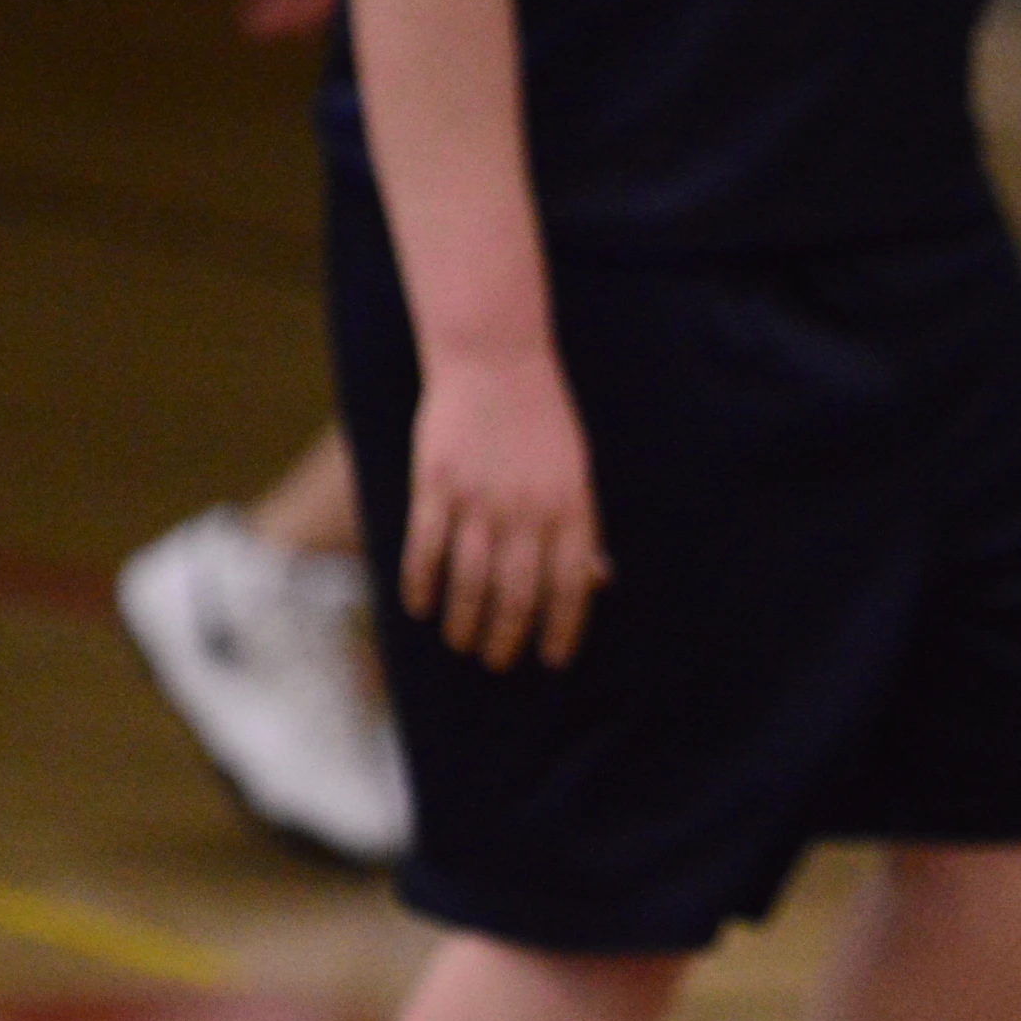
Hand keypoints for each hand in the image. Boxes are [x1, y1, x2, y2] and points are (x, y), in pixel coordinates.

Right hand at [401, 350, 610, 671]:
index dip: (562, 630)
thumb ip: (583, 527)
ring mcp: (479, 499)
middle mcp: (527, 511)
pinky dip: (423, 585)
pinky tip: (420, 608)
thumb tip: (599, 581)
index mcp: (571, 508)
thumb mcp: (578, 472)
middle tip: (498, 661)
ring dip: (466, 622)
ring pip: (471, 581)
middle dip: (508, 638)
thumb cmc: (542, 420)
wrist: (494, 359)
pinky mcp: (436, 485)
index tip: (551, 660)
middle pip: (518, 594)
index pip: (571, 587)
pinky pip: (426, 550)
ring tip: (462, 645)